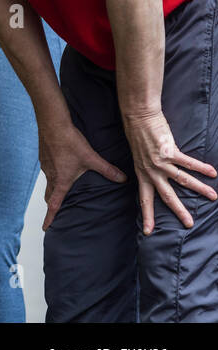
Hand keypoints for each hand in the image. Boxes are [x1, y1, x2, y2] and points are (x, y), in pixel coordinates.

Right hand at [38, 120, 127, 229]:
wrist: (52, 124)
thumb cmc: (69, 142)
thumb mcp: (91, 158)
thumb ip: (107, 170)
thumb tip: (123, 179)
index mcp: (61, 181)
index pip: (54, 204)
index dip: (50, 217)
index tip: (46, 228)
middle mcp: (51, 176)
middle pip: (49, 195)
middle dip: (52, 204)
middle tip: (56, 210)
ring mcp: (46, 166)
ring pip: (48, 182)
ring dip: (53, 188)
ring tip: (61, 188)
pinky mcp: (44, 156)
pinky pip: (48, 170)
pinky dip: (53, 174)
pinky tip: (61, 166)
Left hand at [123, 110, 217, 233]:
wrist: (138, 117)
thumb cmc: (140, 136)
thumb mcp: (140, 158)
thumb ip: (149, 170)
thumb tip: (159, 179)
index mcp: (142, 174)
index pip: (144, 199)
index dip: (147, 215)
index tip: (148, 231)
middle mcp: (151, 171)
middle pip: (167, 196)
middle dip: (179, 211)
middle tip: (189, 224)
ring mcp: (160, 162)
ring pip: (183, 180)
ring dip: (200, 189)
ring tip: (213, 197)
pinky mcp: (170, 151)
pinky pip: (188, 163)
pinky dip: (201, 168)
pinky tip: (212, 173)